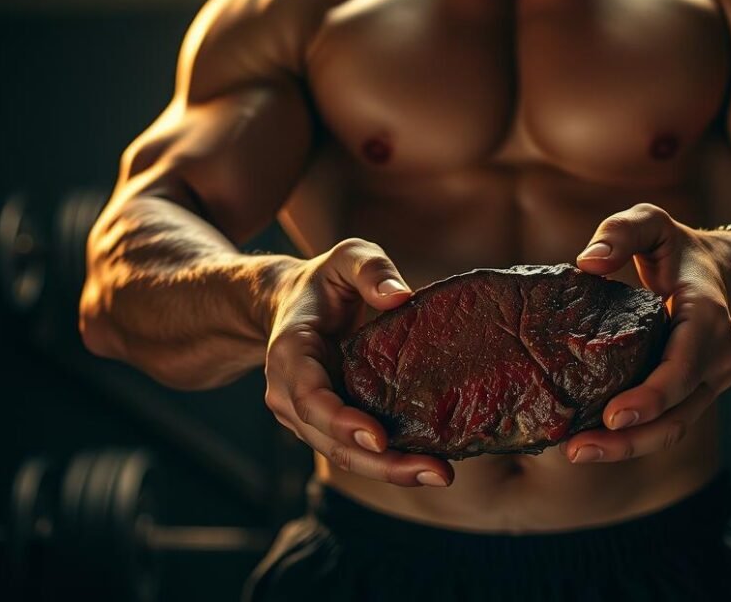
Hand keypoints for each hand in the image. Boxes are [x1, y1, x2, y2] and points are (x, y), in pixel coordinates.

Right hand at [263, 238, 454, 486]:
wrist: (292, 304)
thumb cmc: (325, 281)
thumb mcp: (346, 257)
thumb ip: (371, 268)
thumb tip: (400, 295)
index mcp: (290, 354)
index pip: (309, 397)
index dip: (340, 421)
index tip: (378, 436)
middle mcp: (290, 394)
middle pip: (331, 442)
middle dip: (381, 464)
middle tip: (434, 471)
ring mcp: (306, 416)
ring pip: (345, 455)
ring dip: (391, 470)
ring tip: (440, 472)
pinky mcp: (329, 425)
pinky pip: (357, 449)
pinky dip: (390, 461)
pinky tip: (429, 463)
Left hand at [564, 203, 730, 463]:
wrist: (725, 274)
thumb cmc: (678, 249)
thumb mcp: (652, 223)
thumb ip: (621, 231)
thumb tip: (587, 261)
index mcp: (707, 319)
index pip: (683, 367)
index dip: (651, 396)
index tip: (613, 415)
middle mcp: (716, 359)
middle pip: (677, 414)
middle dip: (631, 439)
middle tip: (579, 450)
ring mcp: (708, 383)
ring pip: (672, 429)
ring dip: (628, 448)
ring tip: (578, 453)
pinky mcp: (694, 396)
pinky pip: (666, 424)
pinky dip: (632, 438)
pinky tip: (591, 442)